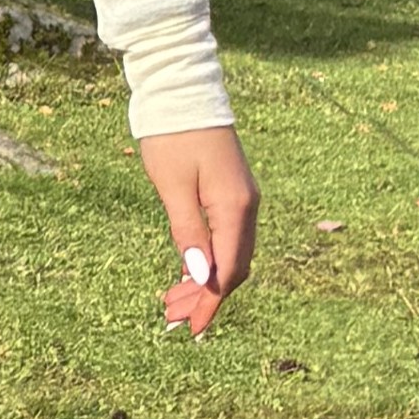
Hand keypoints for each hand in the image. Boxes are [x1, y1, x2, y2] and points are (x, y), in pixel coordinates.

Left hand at [140, 124, 259, 336]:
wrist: (183, 92)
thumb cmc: (172, 137)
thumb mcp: (173, 188)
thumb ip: (188, 233)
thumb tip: (201, 275)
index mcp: (235, 207)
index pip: (228, 269)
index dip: (210, 301)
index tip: (191, 327)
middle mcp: (246, 206)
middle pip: (234, 266)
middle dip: (206, 296)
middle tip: (174, 319)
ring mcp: (242, 199)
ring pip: (231, 253)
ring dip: (207, 280)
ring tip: (174, 302)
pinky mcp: (231, 192)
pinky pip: (226, 237)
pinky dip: (209, 259)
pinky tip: (188, 271)